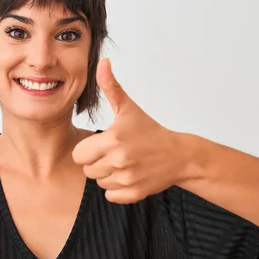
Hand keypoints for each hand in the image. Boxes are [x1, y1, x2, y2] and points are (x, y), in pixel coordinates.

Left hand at [72, 58, 188, 203]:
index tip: (103, 144)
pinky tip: (129, 175)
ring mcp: (127, 178)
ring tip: (124, 163)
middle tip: (115, 153)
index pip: (79, 155)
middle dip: (97, 162)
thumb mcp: (129, 108)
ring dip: (107, 175)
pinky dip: (117, 189)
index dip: (88, 149)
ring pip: (99, 182)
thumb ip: (111, 87)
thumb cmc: (150, 130)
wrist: (180, 155)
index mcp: (113, 140)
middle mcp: (119, 160)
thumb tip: (103, 62)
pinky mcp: (134, 193)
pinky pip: (110, 195)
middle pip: (87, 170)